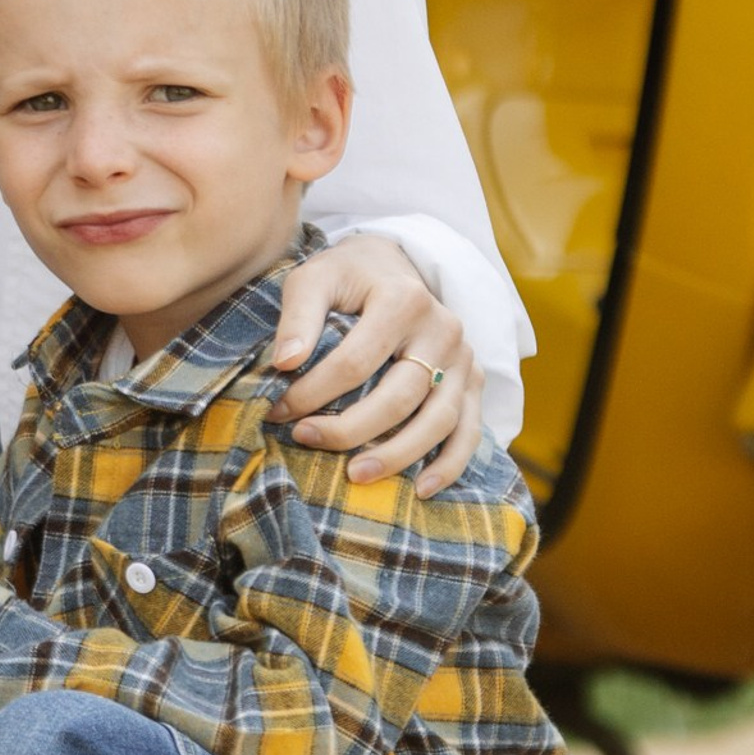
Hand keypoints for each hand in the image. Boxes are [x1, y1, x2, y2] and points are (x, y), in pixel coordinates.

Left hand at [269, 234, 482, 496]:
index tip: (279, 410)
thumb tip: (283, 363)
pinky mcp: (474, 381)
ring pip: (439, 420)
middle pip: (400, 395)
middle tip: (305, 439)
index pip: (356, 361)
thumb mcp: (313, 278)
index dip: (314, 391)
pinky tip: (420, 489)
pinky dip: (449, 464)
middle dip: (350, 427)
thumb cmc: (346, 276)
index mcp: (404, 300)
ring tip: (354, 476)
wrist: (393, 265)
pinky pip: (469, 431)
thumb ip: (298, 317)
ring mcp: (465, 359)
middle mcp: (443, 329)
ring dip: (397, 455)